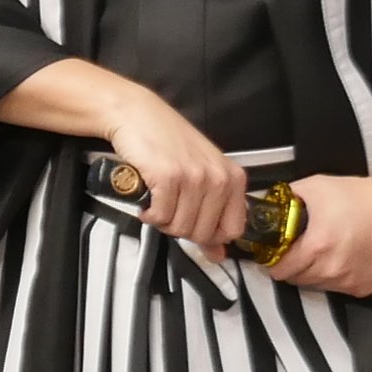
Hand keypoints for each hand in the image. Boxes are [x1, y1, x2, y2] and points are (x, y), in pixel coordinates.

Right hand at [106, 99, 247, 250]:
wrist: (138, 115)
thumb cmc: (168, 144)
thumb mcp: (201, 176)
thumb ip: (213, 216)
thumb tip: (217, 256)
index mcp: (233, 178)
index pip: (232, 230)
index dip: (209, 235)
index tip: (192, 223)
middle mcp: (219, 178)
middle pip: (203, 233)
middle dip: (180, 228)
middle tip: (169, 207)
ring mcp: (195, 177)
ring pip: (180, 228)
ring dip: (162, 221)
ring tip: (157, 201)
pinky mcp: (169, 177)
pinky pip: (160, 217)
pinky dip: (148, 214)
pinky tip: (146, 199)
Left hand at [264, 171, 371, 296]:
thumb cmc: (360, 195)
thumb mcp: (317, 187)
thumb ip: (288, 199)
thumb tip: (266, 207)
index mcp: (317, 246)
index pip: (279, 269)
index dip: (273, 260)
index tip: (275, 252)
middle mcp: (332, 269)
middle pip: (295, 280)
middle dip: (292, 266)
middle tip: (298, 250)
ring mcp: (350, 281)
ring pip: (316, 286)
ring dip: (313, 273)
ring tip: (322, 252)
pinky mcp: (365, 288)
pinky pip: (338, 288)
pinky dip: (335, 277)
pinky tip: (343, 258)